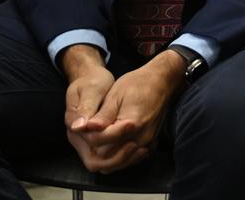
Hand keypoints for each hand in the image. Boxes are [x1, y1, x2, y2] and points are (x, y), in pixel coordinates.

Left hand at [69, 50, 185, 172]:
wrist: (162, 81)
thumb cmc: (138, 84)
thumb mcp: (115, 95)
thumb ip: (101, 116)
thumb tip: (82, 127)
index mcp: (131, 124)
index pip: (100, 142)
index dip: (89, 135)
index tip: (86, 125)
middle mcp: (141, 138)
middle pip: (107, 157)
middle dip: (95, 147)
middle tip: (90, 134)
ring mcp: (147, 142)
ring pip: (118, 163)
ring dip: (105, 156)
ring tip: (99, 140)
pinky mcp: (151, 144)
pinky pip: (130, 160)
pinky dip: (118, 157)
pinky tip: (113, 145)